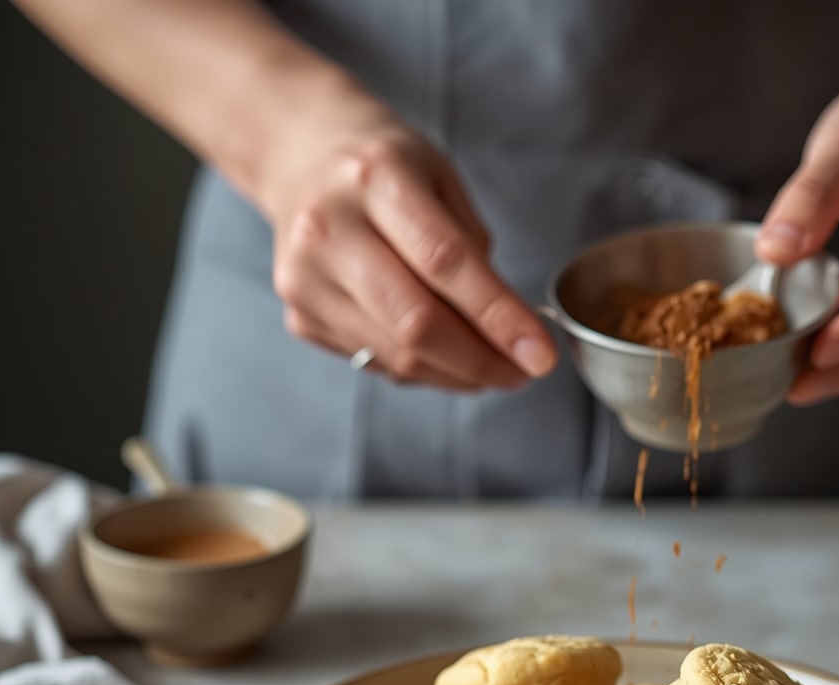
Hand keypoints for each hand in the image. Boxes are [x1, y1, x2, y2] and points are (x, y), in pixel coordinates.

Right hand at [260, 91, 556, 389]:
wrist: (298, 156)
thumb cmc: (383, 167)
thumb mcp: (440, 178)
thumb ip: (474, 252)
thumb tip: (509, 332)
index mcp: (376, 178)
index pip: (446, 263)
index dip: (499, 317)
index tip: (539, 354)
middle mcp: (330, 228)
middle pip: (416, 323)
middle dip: (481, 361)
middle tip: (520, 373)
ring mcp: (307, 278)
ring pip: (397, 356)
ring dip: (456, 374)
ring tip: (490, 368)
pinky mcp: (301, 315)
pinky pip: (377, 361)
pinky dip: (421, 369)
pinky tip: (440, 353)